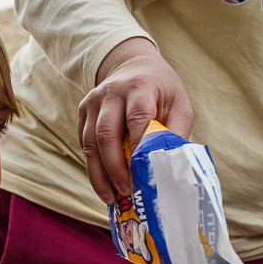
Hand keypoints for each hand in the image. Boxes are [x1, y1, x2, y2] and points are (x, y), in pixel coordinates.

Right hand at [76, 37, 194, 203]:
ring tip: (110, 198)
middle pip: (106, 133)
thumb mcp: (180, 105)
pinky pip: (84, 143)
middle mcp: (111, 92)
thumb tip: (171, 167)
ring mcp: (93, 101)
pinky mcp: (83, 112)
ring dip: (99, 173)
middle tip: (126, 192)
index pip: (136, 117)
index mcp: (139, 87)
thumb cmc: (162, 91)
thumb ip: (177, 132)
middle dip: (115, 167)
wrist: (134, 66)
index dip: (138, 146)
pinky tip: (104, 186)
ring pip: (89, 142)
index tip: (142, 172)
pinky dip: (93, 167)